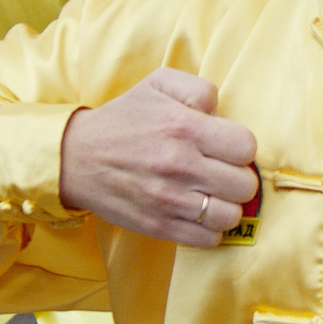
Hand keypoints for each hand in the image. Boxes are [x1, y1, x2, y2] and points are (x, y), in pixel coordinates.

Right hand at [57, 68, 258, 247]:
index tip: (226, 149)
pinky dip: (209, 230)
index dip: (240, 148)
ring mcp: (170, 200)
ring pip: (230, 216)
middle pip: (244, 185)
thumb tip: (222, 113)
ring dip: (227, 206)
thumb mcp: (159, 84)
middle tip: (221, 173)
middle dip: (237, 177)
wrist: (76, 158)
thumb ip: (199, 89)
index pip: (246, 147)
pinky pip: (208, 240)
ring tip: (212, 196)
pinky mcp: (159, 226)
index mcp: (184, 127)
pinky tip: (198, 214)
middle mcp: (180, 165)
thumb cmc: (123, 119)